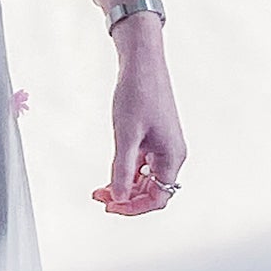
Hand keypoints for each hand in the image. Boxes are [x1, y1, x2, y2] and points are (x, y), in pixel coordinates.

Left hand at [92, 19, 185, 215]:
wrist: (141, 63)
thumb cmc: (138, 93)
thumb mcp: (126, 135)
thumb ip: (123, 168)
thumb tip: (119, 198)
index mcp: (173, 155)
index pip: (158, 197)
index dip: (133, 207)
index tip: (108, 206)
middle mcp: (172, 154)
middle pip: (152, 192)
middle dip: (126, 198)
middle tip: (98, 198)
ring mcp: (163, 147)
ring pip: (146, 180)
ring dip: (124, 187)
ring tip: (100, 189)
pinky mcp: (154, 139)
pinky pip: (142, 165)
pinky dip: (126, 172)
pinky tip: (109, 174)